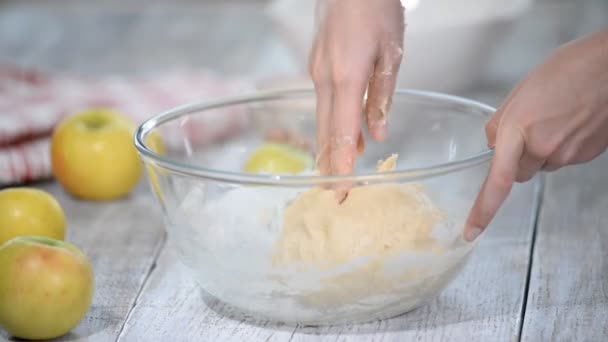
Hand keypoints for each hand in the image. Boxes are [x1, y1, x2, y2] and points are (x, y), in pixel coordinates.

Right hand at [309, 0, 404, 198]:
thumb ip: (383, 95)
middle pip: (326, 132)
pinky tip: (343, 136)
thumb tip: (378, 133)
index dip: (341, 164)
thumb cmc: (375, 8)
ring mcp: (317, 72)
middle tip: (335, 194)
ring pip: (323, 119)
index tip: (341, 190)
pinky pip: (324, 104)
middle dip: (330, 165)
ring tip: (335, 174)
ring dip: (329, 148)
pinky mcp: (317, 65)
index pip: (342, 132)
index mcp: (346, 77)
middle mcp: (324, 79)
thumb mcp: (391, 52)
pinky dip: (332, 125)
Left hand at [464, 30, 607, 240]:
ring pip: (540, 166)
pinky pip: (560, 160)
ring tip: (553, 119)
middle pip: (516, 174)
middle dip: (515, 159)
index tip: (471, 231)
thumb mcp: (521, 91)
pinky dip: (559, 147)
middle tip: (526, 130)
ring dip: (538, 151)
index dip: (482, 209)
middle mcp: (543, 148)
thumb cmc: (569, 70)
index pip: (497, 180)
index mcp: (519, 128)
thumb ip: (501, 123)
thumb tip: (492, 145)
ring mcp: (567, 155)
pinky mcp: (585, 156)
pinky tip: (568, 123)